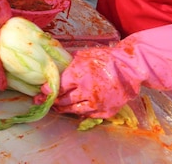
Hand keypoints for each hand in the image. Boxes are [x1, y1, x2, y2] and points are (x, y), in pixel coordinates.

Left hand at [52, 18, 171, 118]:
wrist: (130, 68)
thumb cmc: (105, 58)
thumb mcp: (83, 56)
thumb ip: (68, 62)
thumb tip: (53, 63)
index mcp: (77, 76)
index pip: (58, 88)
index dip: (49, 91)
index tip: (41, 94)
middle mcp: (86, 92)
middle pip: (64, 101)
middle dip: (55, 102)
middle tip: (48, 103)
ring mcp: (97, 103)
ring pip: (75, 110)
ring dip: (65, 110)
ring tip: (59, 108)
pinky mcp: (107, 111)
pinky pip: (90, 115)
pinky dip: (82, 113)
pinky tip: (77, 111)